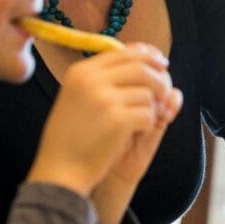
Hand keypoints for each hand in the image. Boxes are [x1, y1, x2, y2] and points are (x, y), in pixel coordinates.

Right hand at [28, 43, 173, 195]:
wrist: (60, 171)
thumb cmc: (73, 137)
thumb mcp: (79, 96)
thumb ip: (106, 76)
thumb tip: (148, 51)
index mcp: (81, 71)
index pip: (125, 52)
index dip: (149, 57)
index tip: (162, 66)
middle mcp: (91, 79)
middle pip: (142, 67)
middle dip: (160, 80)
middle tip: (164, 95)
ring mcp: (104, 98)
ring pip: (148, 93)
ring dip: (151, 108)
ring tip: (138, 122)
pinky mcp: (117, 120)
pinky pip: (149, 114)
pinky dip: (148, 125)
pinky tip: (135, 133)